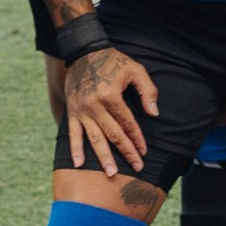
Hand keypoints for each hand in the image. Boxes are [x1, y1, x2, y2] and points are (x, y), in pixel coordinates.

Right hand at [63, 46, 160, 175]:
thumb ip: (147, 91)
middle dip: (126, 152)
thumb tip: (153, 114)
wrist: (84, 52)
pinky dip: (75, 149)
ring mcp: (81, 110)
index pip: (127, 122)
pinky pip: (72, 133)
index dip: (137, 138)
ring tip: (111, 173)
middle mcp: (94, 105)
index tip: (144, 152)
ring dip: (103, 157)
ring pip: (94, 138)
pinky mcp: (72, 111)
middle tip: (136, 168)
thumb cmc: (114, 61)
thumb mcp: (136, 69)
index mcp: (111, 95)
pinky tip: (78, 164)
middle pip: (113, 134)